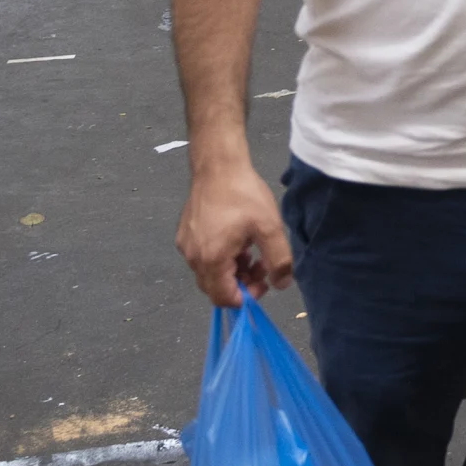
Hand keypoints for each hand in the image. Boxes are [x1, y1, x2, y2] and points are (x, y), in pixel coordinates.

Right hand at [175, 156, 291, 305]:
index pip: (224, 298)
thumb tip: (282, 284)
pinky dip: (220, 257)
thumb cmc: (243, 195)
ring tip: (251, 250)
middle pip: (215, 288)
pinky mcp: (184, 235)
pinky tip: (237, 240)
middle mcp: (192, 257)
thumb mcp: (270, 227)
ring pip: (209, 273)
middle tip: (261, 264)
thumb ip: (278, 260)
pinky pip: (202, 258)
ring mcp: (185, 246)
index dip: (246, 298)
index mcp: (211, 259)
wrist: (217, 166)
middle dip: (241, 283)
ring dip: (232, 270)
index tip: (264, 282)